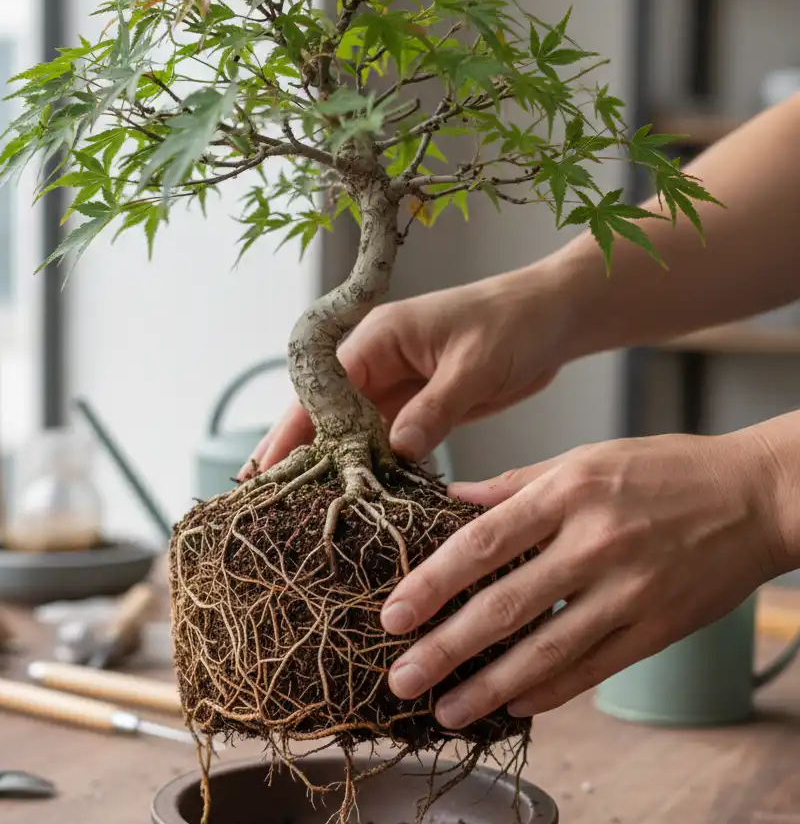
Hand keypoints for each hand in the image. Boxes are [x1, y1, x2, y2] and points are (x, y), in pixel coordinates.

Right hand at [239, 262, 570, 476]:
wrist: (556, 317)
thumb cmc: (515, 323)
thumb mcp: (473, 366)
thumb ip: (433, 408)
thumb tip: (395, 450)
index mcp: (379, 338)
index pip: (323, 389)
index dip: (293, 429)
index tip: (269, 467)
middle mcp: (378, 362)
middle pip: (327, 413)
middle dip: (299, 452)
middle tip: (267, 496)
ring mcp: (398, 387)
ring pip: (354, 432)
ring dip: (335, 465)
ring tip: (304, 506)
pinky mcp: (420, 407)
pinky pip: (387, 441)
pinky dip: (375, 466)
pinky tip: (360, 495)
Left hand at [380, 431, 787, 726]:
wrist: (763, 496)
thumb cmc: (666, 470)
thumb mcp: (587, 458)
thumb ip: (518, 483)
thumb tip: (455, 499)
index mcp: (567, 492)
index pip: (481, 544)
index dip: (430, 584)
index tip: (392, 616)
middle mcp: (594, 542)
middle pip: (503, 606)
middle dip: (444, 649)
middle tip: (400, 681)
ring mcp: (630, 589)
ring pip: (546, 650)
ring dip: (488, 687)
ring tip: (445, 711)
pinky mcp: (660, 626)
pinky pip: (595, 667)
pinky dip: (550, 691)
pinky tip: (513, 706)